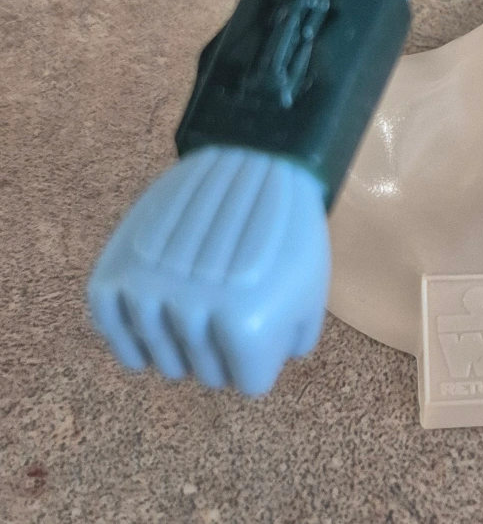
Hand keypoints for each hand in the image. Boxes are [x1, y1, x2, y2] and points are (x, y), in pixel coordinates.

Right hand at [88, 146, 330, 394]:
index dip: (259, 363)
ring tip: (193, 333)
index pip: (249, 383)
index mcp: (247, 320)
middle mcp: (194, 310)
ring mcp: (152, 290)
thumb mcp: (311, 287)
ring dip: (179, 352)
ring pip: (160, 357)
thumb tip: (258, 368)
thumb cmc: (290, 226)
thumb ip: (291, 341)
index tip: (262, 339)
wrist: (256, 158)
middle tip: (227, 333)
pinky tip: (145, 339)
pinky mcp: (118, 271)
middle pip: (204, 372)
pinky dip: (127, 340)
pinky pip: (111, 325)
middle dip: (222, 358)